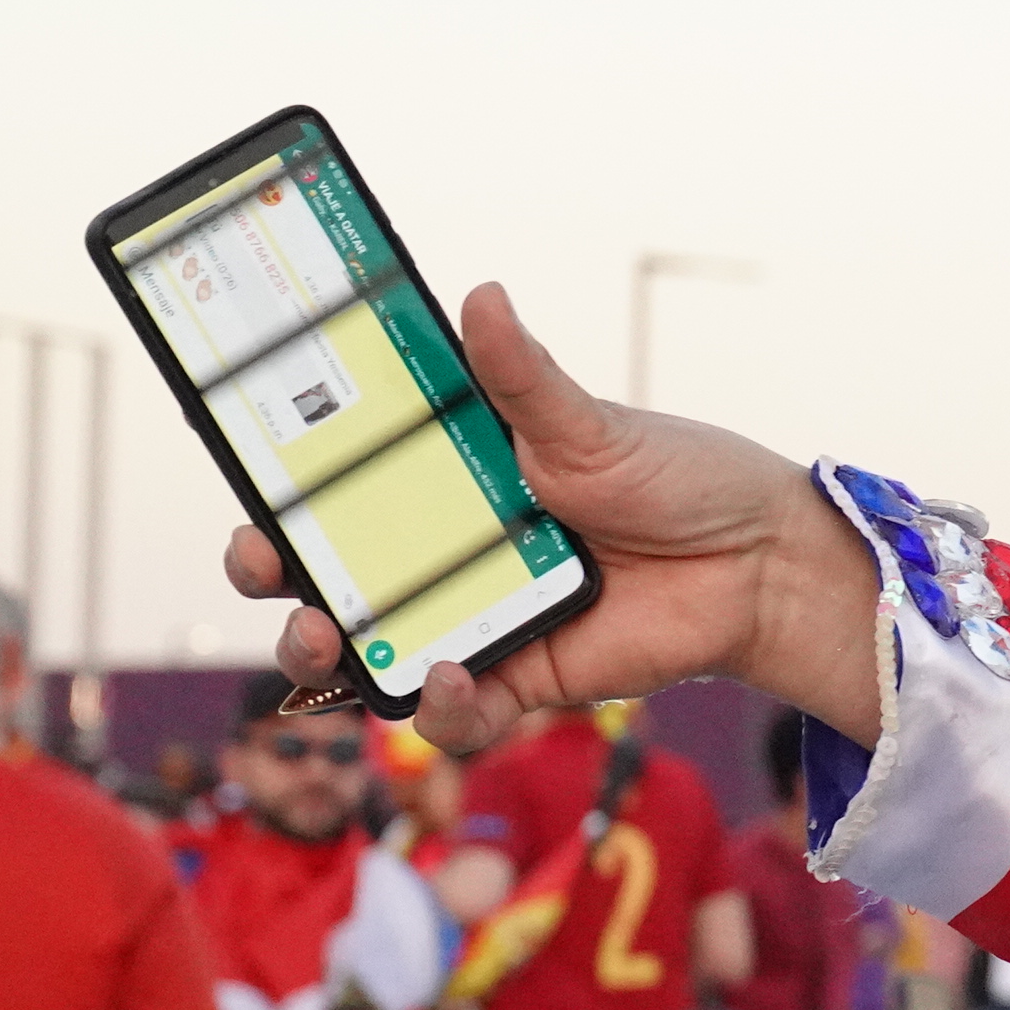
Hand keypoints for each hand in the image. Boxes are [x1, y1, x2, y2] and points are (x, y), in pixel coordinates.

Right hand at [218, 283, 884, 752]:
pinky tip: (451, 678)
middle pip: (322, 579)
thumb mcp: (588, 423)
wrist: (759, 558)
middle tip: (265, 564)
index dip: (274, 500)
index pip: (330, 496)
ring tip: (325, 637)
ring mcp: (475, 621)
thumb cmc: (672, 477)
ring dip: (327, 656)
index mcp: (440, 486)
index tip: (250, 494)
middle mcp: (441, 558)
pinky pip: (458, 713)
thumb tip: (480, 297)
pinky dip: (443, 706)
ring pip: (368, 657)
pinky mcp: (523, 679)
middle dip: (272, 579)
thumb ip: (523, 376)